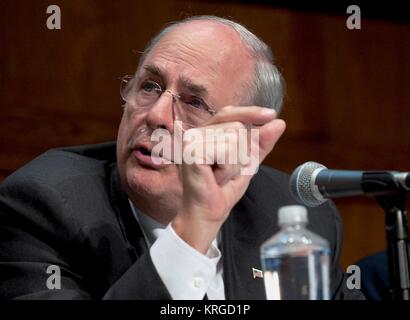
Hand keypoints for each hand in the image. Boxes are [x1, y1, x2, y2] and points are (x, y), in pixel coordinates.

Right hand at [172, 106, 285, 253]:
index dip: (250, 112)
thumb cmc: (223, 188)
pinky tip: (214, 177)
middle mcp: (197, 132)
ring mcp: (192, 140)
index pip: (229, 112)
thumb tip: (279, 123)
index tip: (271, 115)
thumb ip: (261, 143)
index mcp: (207, 132)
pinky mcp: (192, 150)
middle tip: (224, 171)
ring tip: (219, 175)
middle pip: (237, 126)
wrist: (208, 212)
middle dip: (240, 153)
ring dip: (234, 163)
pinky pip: (227, 150)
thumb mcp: (248, 162)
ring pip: (234, 137)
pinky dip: (228, 168)